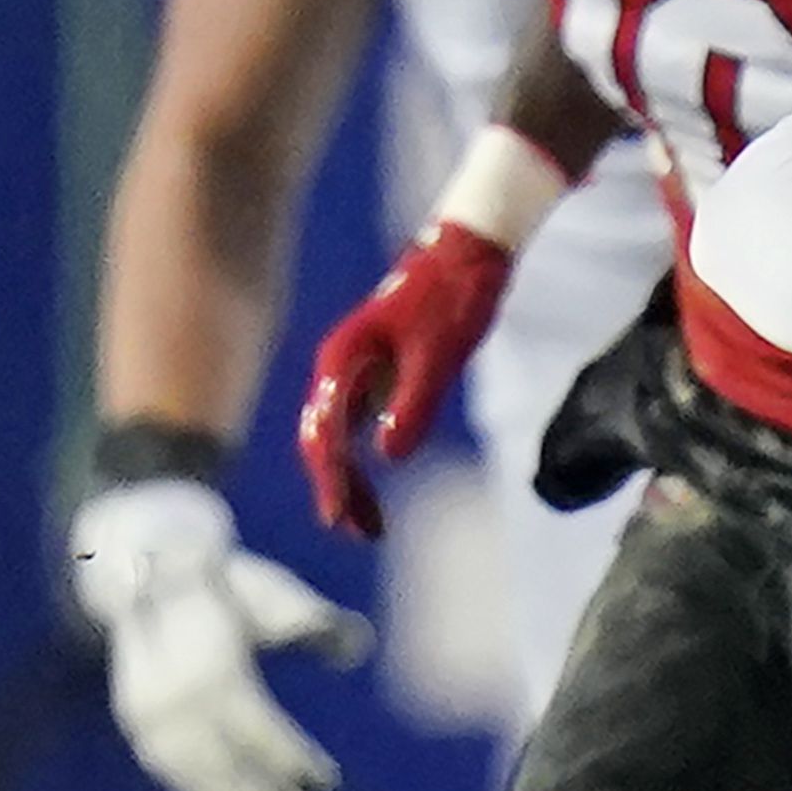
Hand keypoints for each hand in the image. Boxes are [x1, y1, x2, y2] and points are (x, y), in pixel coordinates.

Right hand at [66, 478, 366, 790]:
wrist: (157, 574)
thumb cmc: (236, 589)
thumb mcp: (281, 598)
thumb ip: (321, 625)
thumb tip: (359, 651)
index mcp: (214, 668)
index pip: (258, 729)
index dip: (292, 759)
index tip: (328, 781)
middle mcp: (175, 698)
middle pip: (225, 764)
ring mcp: (149, 715)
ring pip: (194, 776)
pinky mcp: (135, 724)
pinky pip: (171, 773)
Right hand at [296, 224, 513, 538]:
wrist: (466, 256)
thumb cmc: (452, 300)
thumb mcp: (439, 356)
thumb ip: (413, 404)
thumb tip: (387, 456)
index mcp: (343, 362)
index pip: (325, 434)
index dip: (332, 481)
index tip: (340, 519)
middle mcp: (339, 369)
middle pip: (324, 441)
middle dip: (338, 490)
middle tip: (361, 534)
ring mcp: (355, 372)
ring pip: (339, 438)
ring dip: (350, 481)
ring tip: (370, 526)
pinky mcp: (376, 374)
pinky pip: (357, 427)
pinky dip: (363, 461)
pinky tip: (376, 486)